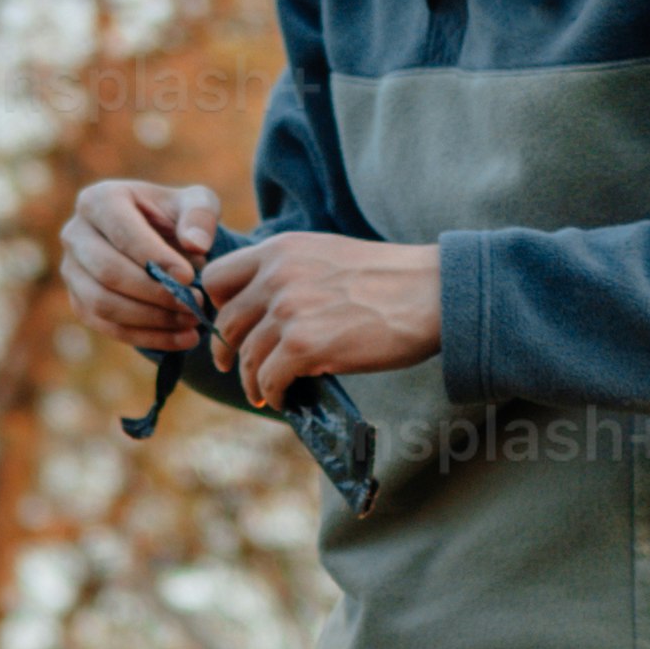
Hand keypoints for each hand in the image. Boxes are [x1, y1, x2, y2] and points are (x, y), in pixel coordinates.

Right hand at [58, 177, 226, 351]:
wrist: (160, 241)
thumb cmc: (176, 217)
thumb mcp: (196, 203)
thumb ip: (201, 215)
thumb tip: (196, 245)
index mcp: (99, 200)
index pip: (121, 232)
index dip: (153, 257)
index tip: (188, 277)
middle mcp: (75, 234)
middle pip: (108, 272)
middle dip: (153, 293)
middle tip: (193, 304)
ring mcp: (72, 271)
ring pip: (103, 305)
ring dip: (151, 319)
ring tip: (191, 321)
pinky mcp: (80, 302)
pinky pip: (108, 327)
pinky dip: (147, 337)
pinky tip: (182, 339)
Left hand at [204, 230, 440, 400]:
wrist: (432, 292)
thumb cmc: (388, 279)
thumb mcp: (326, 255)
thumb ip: (290, 271)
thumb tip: (262, 308)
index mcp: (280, 250)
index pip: (217, 278)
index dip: (217, 306)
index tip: (230, 326)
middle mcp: (277, 276)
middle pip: (226, 322)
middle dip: (227, 350)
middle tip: (235, 366)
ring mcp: (289, 311)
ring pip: (247, 356)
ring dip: (251, 380)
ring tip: (262, 391)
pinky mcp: (305, 346)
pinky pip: (269, 379)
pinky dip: (272, 394)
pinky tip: (283, 398)